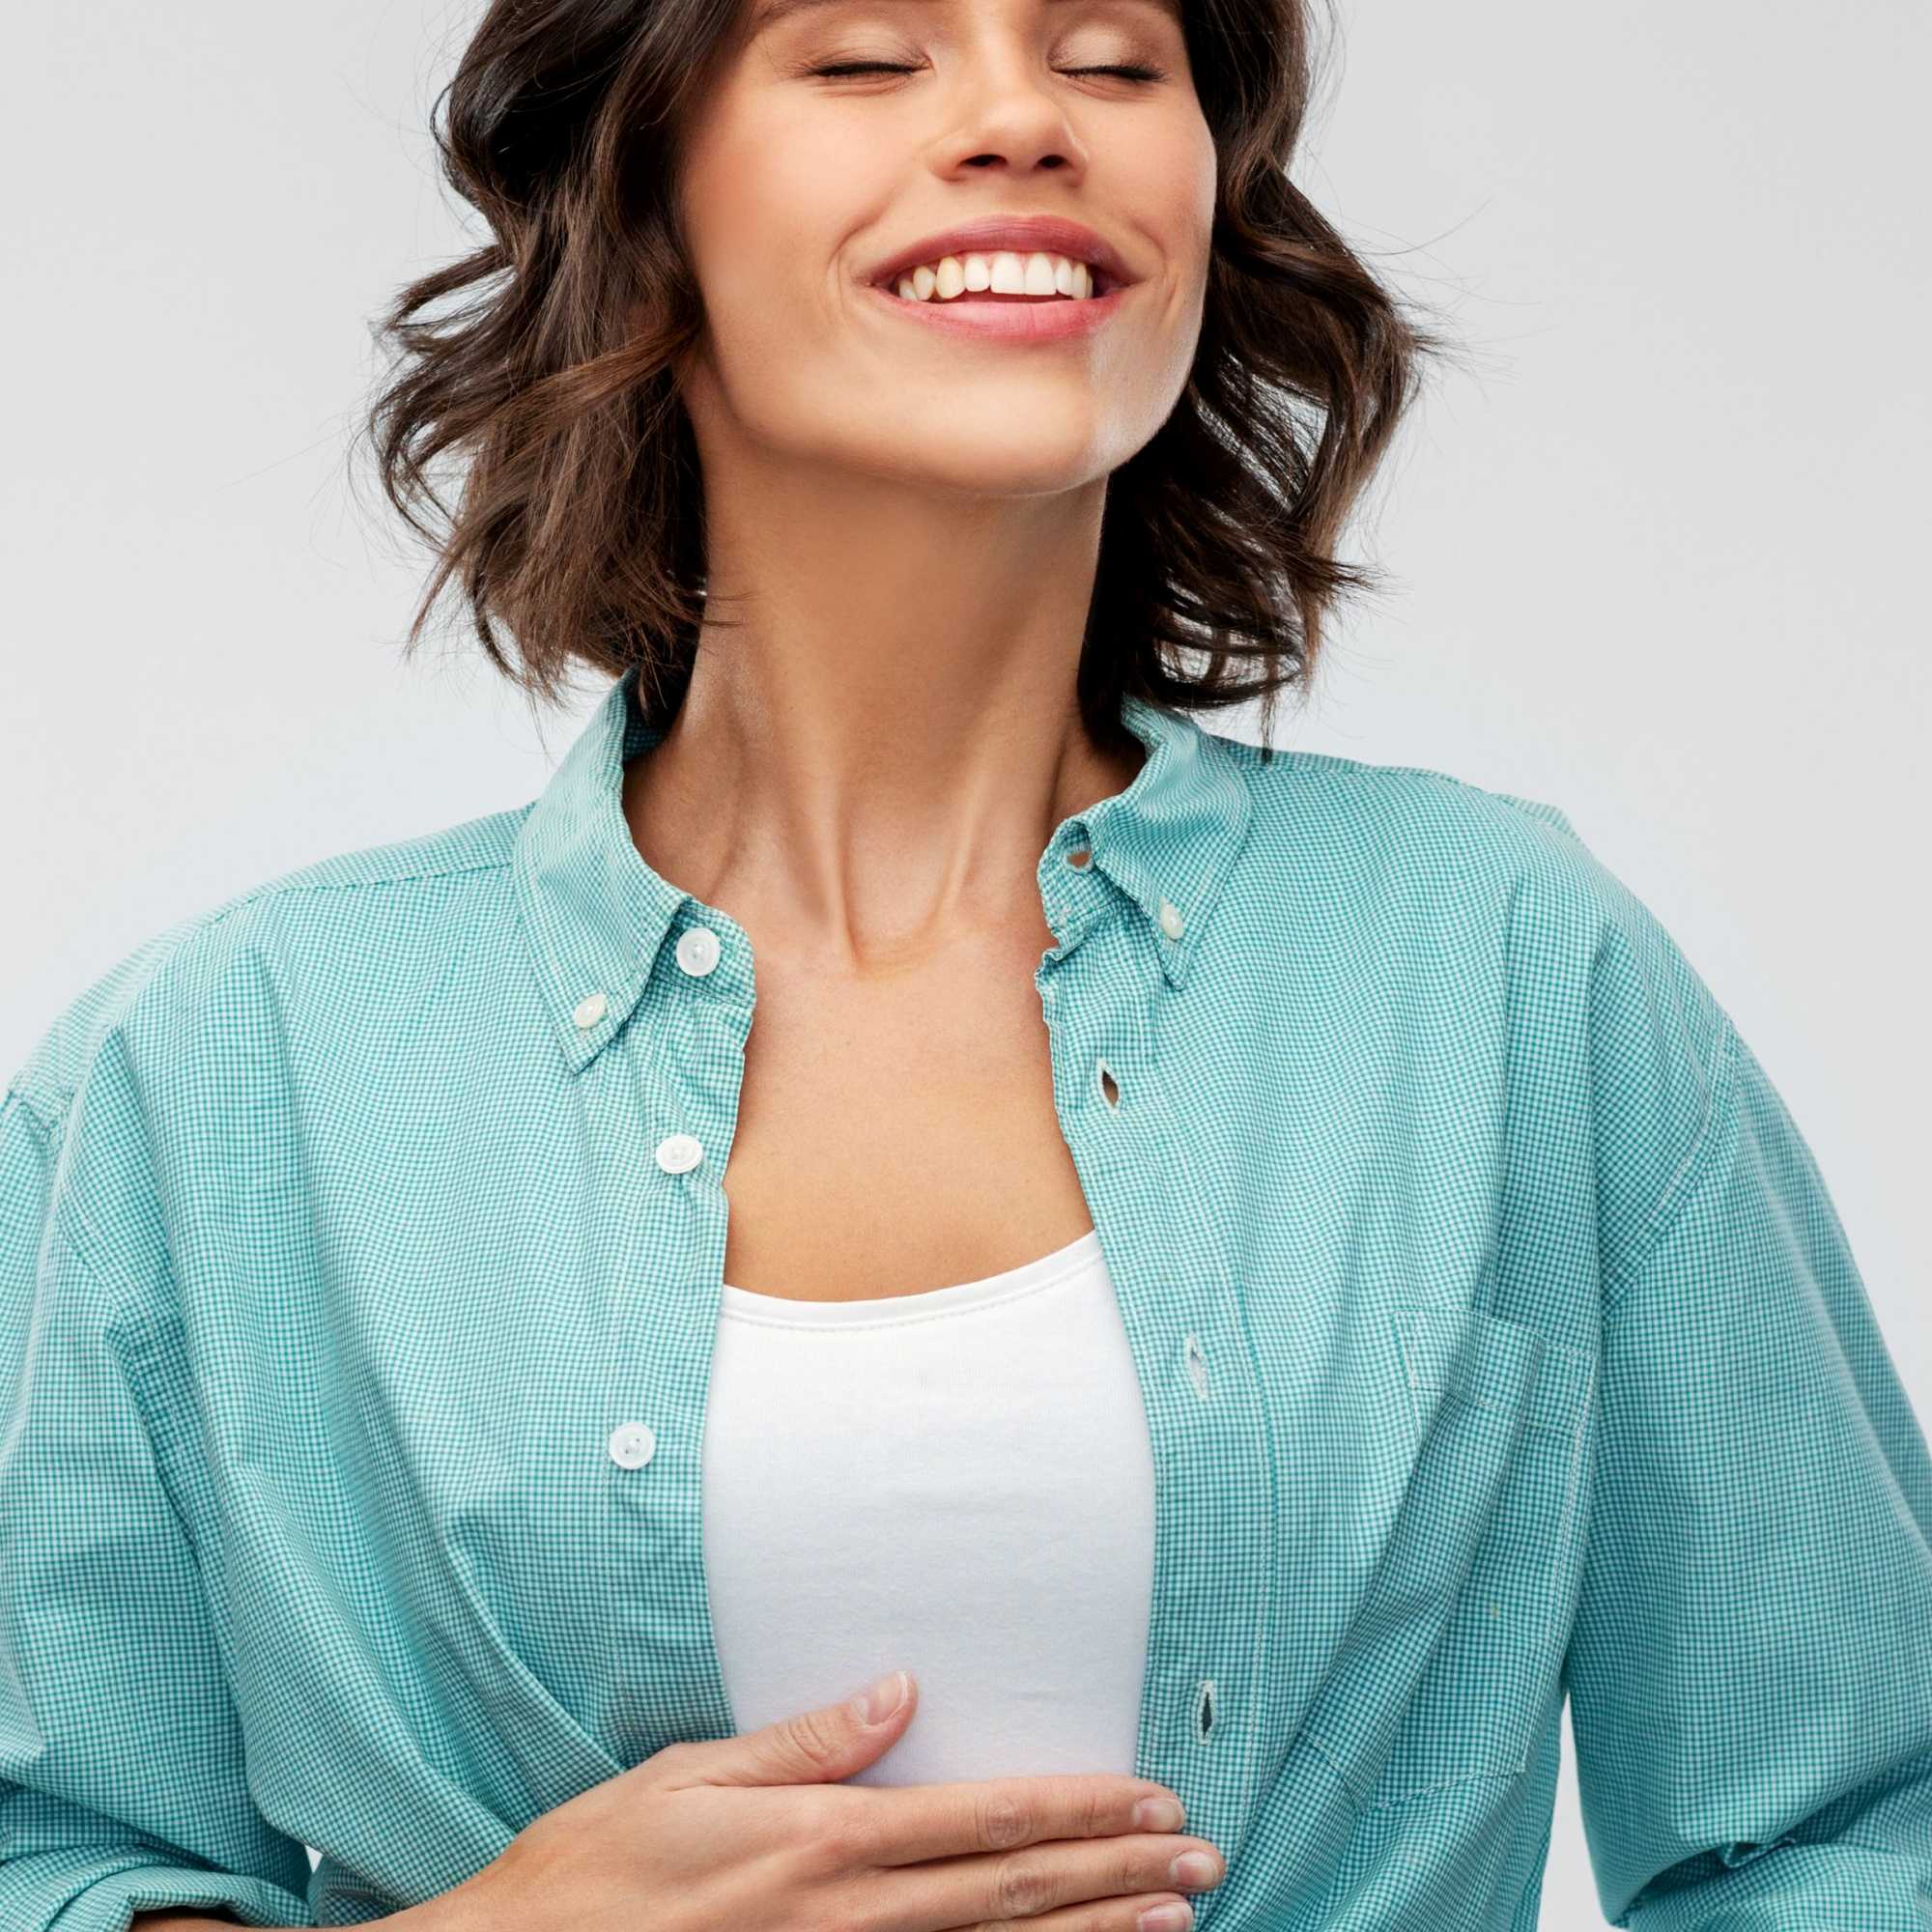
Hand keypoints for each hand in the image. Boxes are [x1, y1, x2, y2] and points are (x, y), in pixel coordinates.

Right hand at [428, 1669, 1225, 1931]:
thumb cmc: (599, 1866)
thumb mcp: (690, 1775)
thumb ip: (806, 1740)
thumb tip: (900, 1692)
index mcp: (822, 1840)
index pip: (984, 1817)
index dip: (1079, 1807)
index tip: (1150, 1796)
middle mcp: (848, 1916)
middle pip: (1012, 1890)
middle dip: (1117, 1871)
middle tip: (1200, 1857)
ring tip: (1175, 1919)